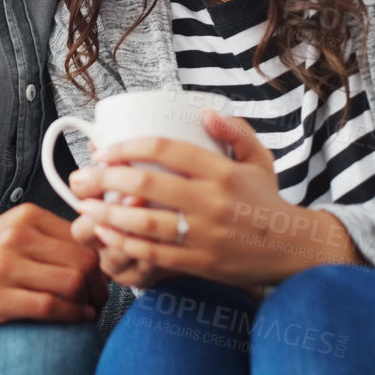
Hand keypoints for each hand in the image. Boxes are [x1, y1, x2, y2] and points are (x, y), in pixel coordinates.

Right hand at [0, 203, 105, 343]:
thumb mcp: (6, 238)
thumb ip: (46, 241)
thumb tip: (96, 254)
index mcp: (23, 218)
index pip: (84, 236)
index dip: (102, 261)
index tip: (103, 279)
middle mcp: (15, 236)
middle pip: (84, 259)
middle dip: (101, 285)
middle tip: (100, 301)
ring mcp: (3, 266)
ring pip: (72, 282)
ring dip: (90, 302)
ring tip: (89, 311)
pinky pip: (50, 307)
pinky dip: (72, 316)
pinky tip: (77, 320)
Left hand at [67, 113, 360, 286]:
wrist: (294, 250)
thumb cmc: (268, 201)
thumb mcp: (259, 159)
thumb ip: (235, 131)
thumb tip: (202, 111)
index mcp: (221, 170)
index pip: (164, 148)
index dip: (126, 147)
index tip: (102, 151)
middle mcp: (211, 200)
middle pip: (146, 182)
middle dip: (104, 179)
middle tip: (79, 179)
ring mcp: (204, 234)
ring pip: (144, 222)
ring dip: (107, 215)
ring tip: (84, 209)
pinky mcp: (199, 263)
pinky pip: (153, 254)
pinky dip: (125, 244)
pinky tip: (106, 236)